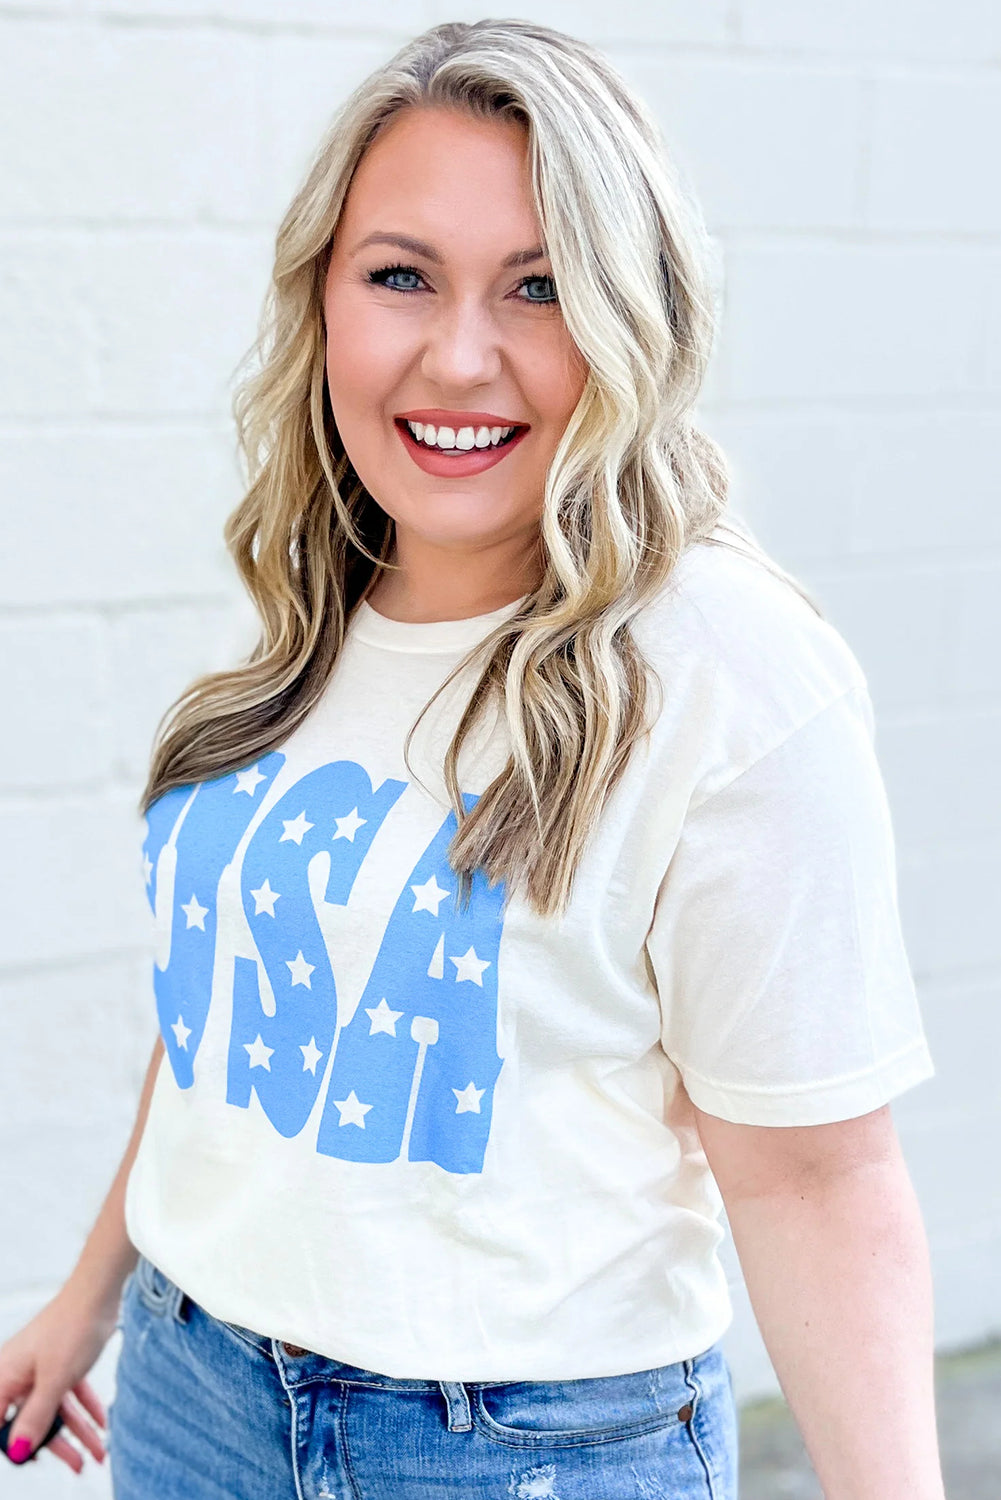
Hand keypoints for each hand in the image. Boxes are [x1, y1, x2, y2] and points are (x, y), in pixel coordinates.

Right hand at [0, 1280, 116, 1472]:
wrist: (99, 1291)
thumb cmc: (72, 1326)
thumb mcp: (54, 1380)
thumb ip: (36, 1417)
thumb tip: (19, 1450)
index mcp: (5, 1377)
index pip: (0, 1423)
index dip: (13, 1444)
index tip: (31, 1460)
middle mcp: (19, 1374)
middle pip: (32, 1419)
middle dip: (57, 1445)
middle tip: (78, 1465)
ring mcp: (41, 1367)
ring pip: (56, 1407)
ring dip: (78, 1430)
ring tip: (98, 1452)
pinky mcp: (61, 1361)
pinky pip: (69, 1392)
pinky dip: (85, 1407)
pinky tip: (102, 1424)